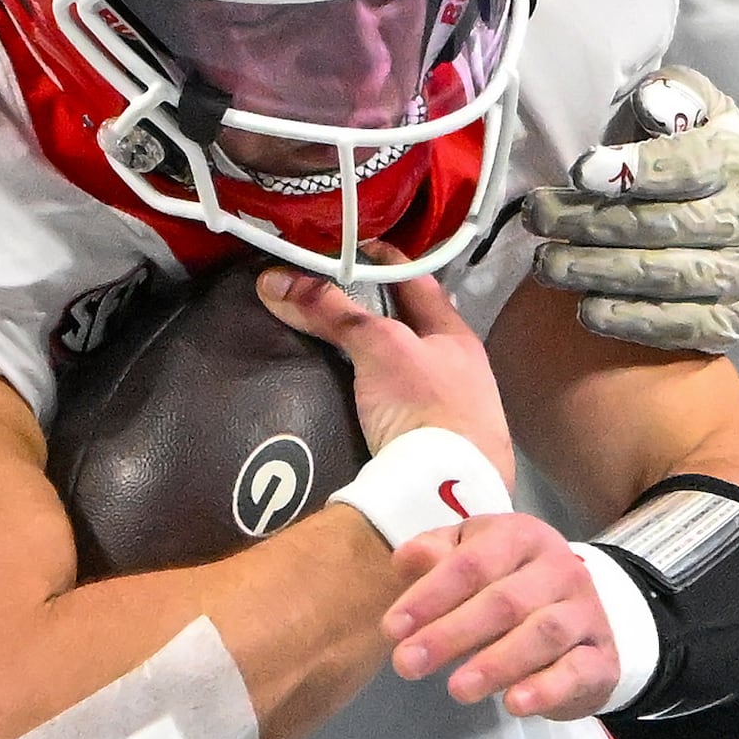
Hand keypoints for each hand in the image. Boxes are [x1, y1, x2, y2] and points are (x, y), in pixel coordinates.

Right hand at [257, 269, 515, 488]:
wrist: (450, 491)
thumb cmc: (426, 404)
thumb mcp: (380, 347)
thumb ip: (335, 313)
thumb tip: (276, 281)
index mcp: (457, 337)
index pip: (418, 283)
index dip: (387, 261)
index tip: (355, 248)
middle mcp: (462, 371)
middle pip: (415, 329)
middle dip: (382, 314)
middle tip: (340, 299)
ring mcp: (453, 412)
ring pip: (412, 371)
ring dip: (383, 360)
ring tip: (344, 351)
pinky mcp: (437, 447)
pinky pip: (405, 409)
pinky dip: (383, 398)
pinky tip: (363, 404)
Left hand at [382, 511, 620, 715]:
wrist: (578, 620)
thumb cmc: (509, 585)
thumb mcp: (471, 558)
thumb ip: (437, 556)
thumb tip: (406, 558)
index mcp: (523, 537)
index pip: (473, 563)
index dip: (430, 595)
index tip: (392, 629)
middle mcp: (560, 568)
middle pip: (504, 601)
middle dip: (451, 634)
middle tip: (407, 665)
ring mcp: (586, 612)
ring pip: (542, 634)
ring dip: (496, 663)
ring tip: (456, 689)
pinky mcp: (601, 658)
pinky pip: (577, 671)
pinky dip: (546, 689)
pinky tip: (514, 704)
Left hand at [532, 68, 738, 353]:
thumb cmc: (712, 167)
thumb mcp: (706, 114)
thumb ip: (677, 96)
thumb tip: (649, 102)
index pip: (689, 166)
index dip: (636, 170)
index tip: (581, 171)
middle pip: (664, 225)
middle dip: (593, 222)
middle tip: (539, 218)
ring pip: (665, 278)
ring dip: (599, 272)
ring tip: (547, 265)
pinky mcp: (729, 323)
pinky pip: (676, 327)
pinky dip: (629, 320)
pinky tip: (587, 309)